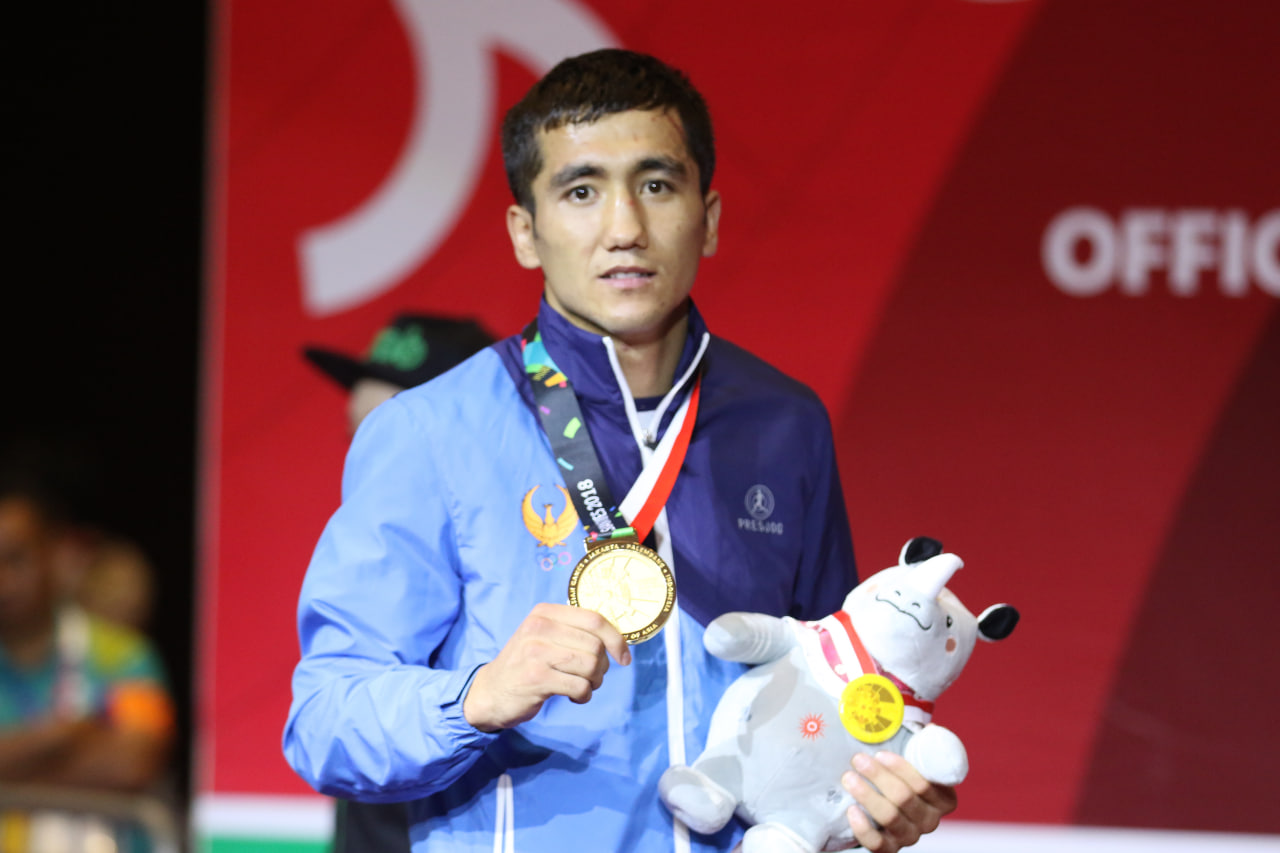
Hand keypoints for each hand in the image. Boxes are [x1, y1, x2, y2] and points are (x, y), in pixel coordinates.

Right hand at [462, 603, 630, 731]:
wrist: (490, 692)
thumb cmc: (526, 664)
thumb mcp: (544, 637)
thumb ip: (573, 631)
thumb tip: (617, 639)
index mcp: (545, 612)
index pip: (594, 620)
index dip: (616, 639)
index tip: (624, 658)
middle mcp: (539, 627)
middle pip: (595, 646)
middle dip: (602, 667)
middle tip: (591, 677)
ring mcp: (536, 652)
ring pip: (590, 665)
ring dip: (593, 682)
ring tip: (582, 687)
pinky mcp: (536, 678)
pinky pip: (580, 686)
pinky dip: (584, 695)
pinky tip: (573, 697)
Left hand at [841, 751, 956, 851]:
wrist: (886, 802)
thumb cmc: (902, 775)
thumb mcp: (915, 760)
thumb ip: (923, 746)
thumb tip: (931, 729)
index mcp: (944, 799)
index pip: (926, 785)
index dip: (903, 769)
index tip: (881, 753)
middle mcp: (930, 821)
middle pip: (905, 799)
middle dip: (878, 777)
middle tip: (857, 759)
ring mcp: (910, 836)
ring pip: (890, 818)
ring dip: (867, 795)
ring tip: (848, 778)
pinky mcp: (890, 848)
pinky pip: (878, 844)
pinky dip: (863, 828)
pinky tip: (851, 810)